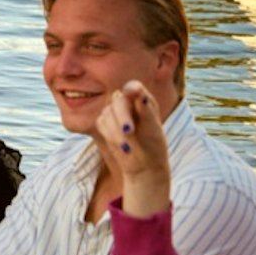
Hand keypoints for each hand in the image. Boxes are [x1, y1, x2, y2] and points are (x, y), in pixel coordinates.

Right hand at [94, 80, 171, 216]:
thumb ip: (146, 110)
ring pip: (107, 112)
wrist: (145, 167)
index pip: (133, 87)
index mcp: (143, 100)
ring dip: (116, 131)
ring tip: (127, 148)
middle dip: (122, 116)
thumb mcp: (153, 129)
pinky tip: (122, 147)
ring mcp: (114, 112)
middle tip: (129, 131)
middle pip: (118, 100)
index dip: (132, 89)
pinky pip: (101, 123)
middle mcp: (127, 102)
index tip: (132, 93)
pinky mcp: (104, 123)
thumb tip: (140, 94)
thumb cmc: (154, 146)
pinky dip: (110, 135)